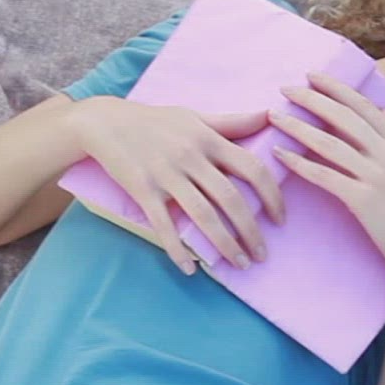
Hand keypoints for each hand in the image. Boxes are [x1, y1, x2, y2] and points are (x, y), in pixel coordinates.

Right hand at [70, 95, 284, 274]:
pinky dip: (178, 250)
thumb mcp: (194, 116)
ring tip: (239, 264)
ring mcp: (167, 175)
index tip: (280, 219)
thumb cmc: (154, 121)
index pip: (253, 168)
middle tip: (262, 255)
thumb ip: (232, 122)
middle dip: (252, 232)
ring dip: (225, 245)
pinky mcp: (143, 190)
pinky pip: (164, 226)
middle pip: (232, 199)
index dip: (272, 196)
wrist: (104, 121)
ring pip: (204, 216)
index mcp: (209, 139)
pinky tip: (190, 269)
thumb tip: (269, 115)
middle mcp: (191, 157)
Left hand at [268, 72, 384, 284]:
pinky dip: (300, 163)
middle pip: (343, 117)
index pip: (364, 106)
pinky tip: (281, 155)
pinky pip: (324, 175)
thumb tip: (384, 112)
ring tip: (275, 116)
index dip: (336, 89)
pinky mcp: (363, 200)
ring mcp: (376, 176)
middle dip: (312, 99)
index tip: (312, 76)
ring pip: (329, 143)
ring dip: (298, 127)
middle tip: (285, 88)